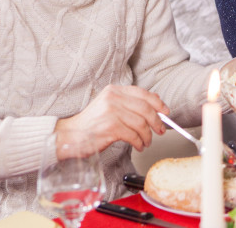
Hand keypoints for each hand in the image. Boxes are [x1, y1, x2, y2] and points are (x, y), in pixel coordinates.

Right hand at [55, 84, 169, 152]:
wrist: (70, 136)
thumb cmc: (91, 124)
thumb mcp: (109, 106)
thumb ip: (129, 103)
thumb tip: (155, 104)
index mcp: (114, 91)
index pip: (142, 93)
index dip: (157, 103)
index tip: (165, 112)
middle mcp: (113, 99)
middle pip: (145, 108)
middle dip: (156, 121)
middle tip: (160, 130)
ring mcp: (111, 113)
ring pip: (141, 123)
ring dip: (148, 135)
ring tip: (147, 142)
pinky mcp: (110, 128)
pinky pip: (133, 135)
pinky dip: (140, 142)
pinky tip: (139, 145)